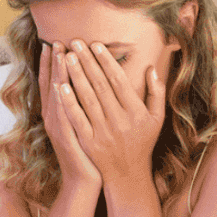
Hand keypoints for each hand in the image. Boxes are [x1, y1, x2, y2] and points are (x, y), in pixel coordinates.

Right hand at [39, 41, 100, 193]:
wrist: (84, 182)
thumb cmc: (88, 153)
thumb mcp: (82, 127)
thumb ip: (82, 107)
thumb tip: (87, 85)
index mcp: (59, 114)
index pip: (53, 83)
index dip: (53, 64)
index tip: (56, 44)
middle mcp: (54, 119)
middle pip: (52, 85)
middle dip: (54, 63)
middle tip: (57, 41)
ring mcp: (59, 129)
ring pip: (56, 97)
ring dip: (57, 74)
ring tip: (60, 55)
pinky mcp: (67, 139)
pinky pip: (64, 115)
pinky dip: (61, 100)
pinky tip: (60, 86)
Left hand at [56, 39, 166, 187]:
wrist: (128, 175)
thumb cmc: (142, 142)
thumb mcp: (157, 119)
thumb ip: (156, 93)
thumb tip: (151, 69)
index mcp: (136, 112)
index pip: (118, 81)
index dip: (106, 61)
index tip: (95, 44)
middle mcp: (120, 121)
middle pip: (100, 86)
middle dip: (87, 62)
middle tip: (75, 42)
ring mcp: (103, 132)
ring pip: (87, 99)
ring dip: (76, 76)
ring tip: (67, 56)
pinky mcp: (89, 142)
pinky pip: (77, 119)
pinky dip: (68, 102)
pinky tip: (60, 86)